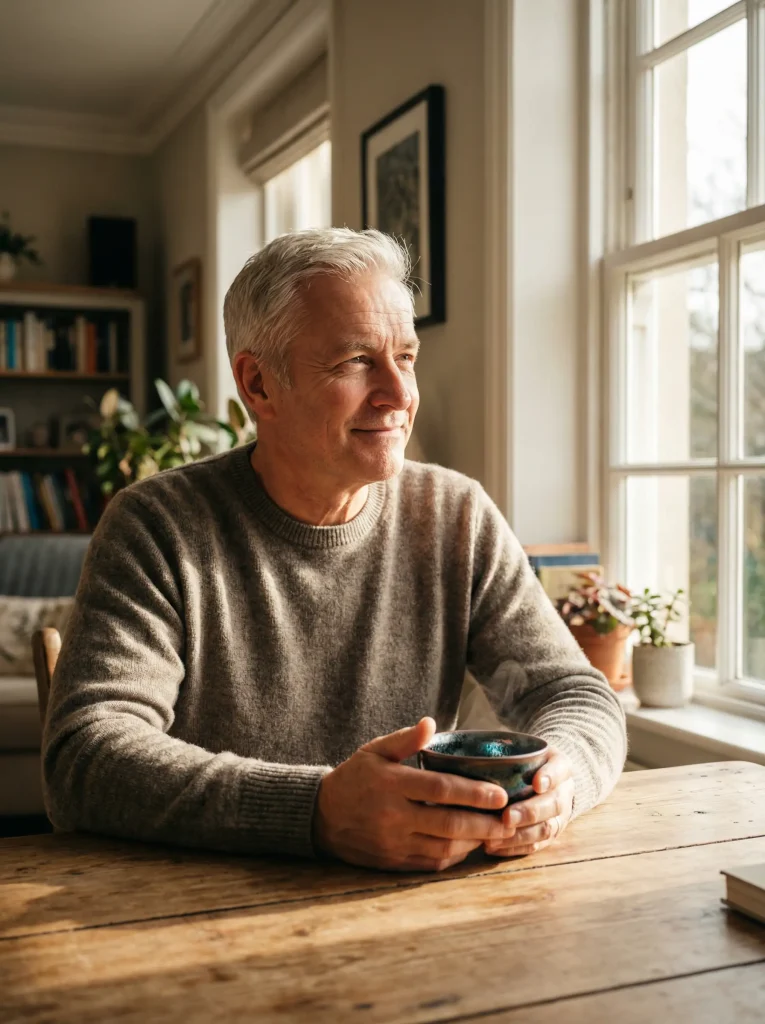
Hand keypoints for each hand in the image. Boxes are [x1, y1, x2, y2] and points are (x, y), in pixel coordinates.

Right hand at [313, 717, 516, 871]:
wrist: (321, 818)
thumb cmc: (354, 778)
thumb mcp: (374, 751)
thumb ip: (405, 739)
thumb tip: (432, 723)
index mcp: (392, 784)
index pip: (442, 790)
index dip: (474, 793)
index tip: (500, 794)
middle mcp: (394, 817)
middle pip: (449, 823)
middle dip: (484, 823)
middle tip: (509, 820)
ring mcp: (394, 843)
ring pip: (444, 847)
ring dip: (474, 841)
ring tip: (496, 833)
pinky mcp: (394, 862)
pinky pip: (432, 863)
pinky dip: (455, 856)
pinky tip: (469, 845)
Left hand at [484, 746, 573, 857]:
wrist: (543, 777)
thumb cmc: (525, 760)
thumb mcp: (523, 749)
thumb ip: (507, 752)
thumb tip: (472, 758)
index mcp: (561, 766)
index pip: (560, 769)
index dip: (550, 777)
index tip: (536, 783)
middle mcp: (564, 792)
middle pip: (553, 804)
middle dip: (529, 812)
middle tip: (507, 817)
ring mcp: (559, 816)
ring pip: (546, 829)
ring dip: (520, 835)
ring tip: (494, 838)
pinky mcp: (550, 836)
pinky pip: (535, 846)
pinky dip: (514, 848)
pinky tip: (494, 846)